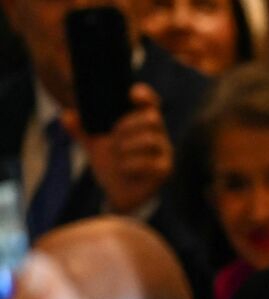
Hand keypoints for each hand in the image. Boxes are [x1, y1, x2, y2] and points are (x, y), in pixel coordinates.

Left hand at [62, 83, 172, 214]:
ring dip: (127, 147)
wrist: (118, 194)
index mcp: (144, 124)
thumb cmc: (112, 165)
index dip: (145, 95)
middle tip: (113, 139)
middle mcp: (158, 136)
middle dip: (127, 126)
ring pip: (150, 140)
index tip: (131, 95)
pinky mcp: (164, 170)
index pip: (151, 102)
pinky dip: (130, 164)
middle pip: (152, 118)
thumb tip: (66, 116)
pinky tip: (123, 169)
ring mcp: (164, 153)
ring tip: (117, 156)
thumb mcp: (94, 145)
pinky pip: (149, 162)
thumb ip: (81, 129)